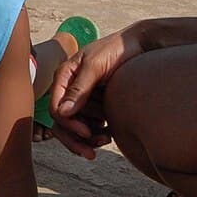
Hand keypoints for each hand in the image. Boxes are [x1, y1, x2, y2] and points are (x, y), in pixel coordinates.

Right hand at [48, 27, 142, 158]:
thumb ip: (80, 88)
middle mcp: (70, 89)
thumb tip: (63, 113)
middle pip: (62, 123)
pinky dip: (97, 134)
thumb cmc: (116, 49)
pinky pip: (90, 125)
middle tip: (92, 152)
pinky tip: (110, 134)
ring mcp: (83, 98)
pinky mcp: (96, 104)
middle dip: (76, 139)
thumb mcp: (96, 65)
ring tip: (106, 139)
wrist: (140, 44)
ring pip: (76, 127)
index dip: (69, 125)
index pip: (56, 109)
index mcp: (64, 77)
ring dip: (88, 139)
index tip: (87, 133)